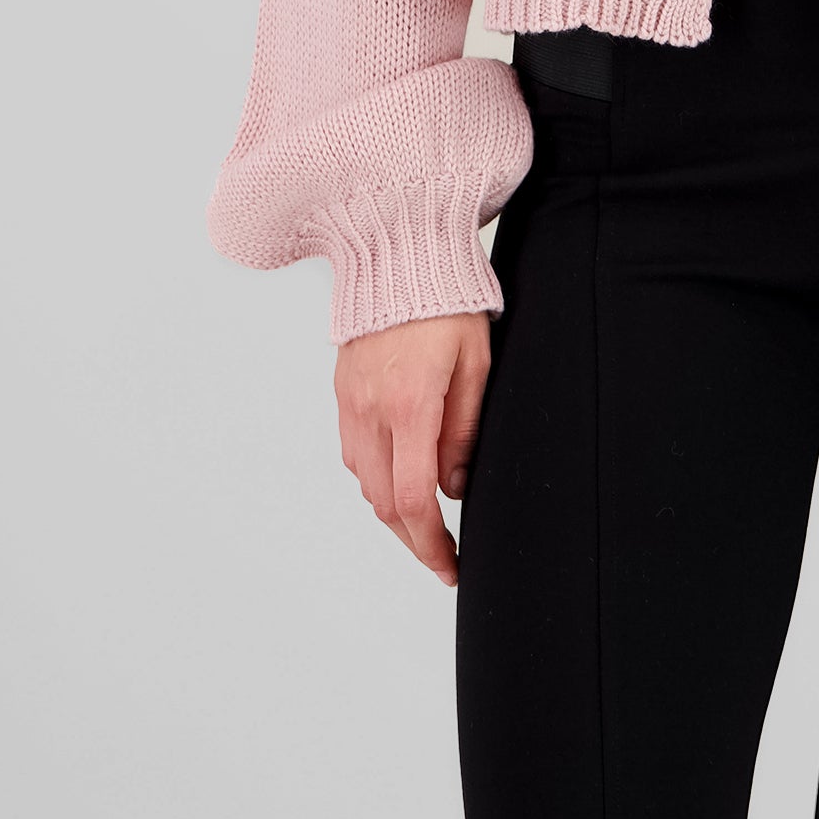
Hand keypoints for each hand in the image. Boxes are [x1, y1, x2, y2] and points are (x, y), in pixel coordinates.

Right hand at [334, 312, 491, 585]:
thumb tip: (454, 487)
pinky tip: (401, 476)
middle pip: (382, 502)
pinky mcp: (343, 392)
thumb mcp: (476, 364)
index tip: (450, 565)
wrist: (398, 252)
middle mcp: (371, 411)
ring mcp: (350, 402)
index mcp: (410, 406)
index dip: (431, 544)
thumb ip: (464, 430)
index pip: (411, 499)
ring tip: (428, 521)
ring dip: (393, 510)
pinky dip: (376, 477)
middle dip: (414, 538)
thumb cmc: (448, 302)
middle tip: (443, 556)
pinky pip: (354, 452)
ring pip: (364, 482)